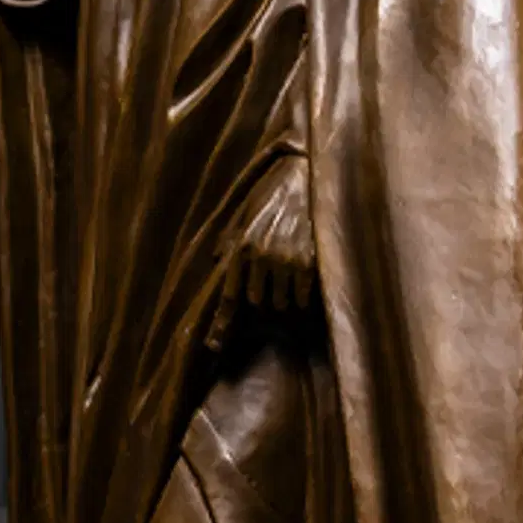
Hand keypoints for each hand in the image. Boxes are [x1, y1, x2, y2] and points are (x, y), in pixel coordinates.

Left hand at [207, 159, 314, 349]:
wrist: (307, 176)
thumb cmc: (274, 193)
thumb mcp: (245, 211)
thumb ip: (230, 237)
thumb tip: (217, 257)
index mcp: (241, 247)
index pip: (229, 295)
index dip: (221, 324)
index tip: (214, 346)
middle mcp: (260, 256)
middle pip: (258, 304)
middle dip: (264, 300)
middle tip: (274, 286)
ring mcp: (285, 261)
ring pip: (281, 304)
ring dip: (285, 298)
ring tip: (291, 279)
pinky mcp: (308, 263)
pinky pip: (302, 299)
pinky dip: (303, 297)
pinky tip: (305, 282)